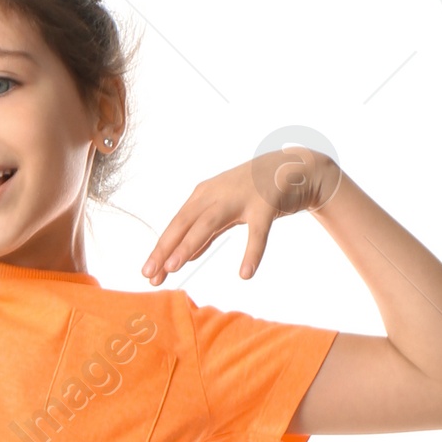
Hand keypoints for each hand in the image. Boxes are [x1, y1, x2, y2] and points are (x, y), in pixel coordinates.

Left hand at [141, 148, 341, 283]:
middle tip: (150, 274)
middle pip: (185, 222)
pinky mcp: (266, 204)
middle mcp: (217, 193)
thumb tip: (185, 254)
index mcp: (204, 195)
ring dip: (189, 245)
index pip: (177, 225)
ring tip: (174, 267)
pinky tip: (244, 273)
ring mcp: (241, 197)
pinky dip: (251, 252)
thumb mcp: (226, 210)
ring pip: (209, 222)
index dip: (161, 248)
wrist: (295, 168)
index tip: (146, 273)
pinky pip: (257, 232)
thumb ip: (207, 231)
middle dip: (165, 248)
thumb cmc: (255, 192)